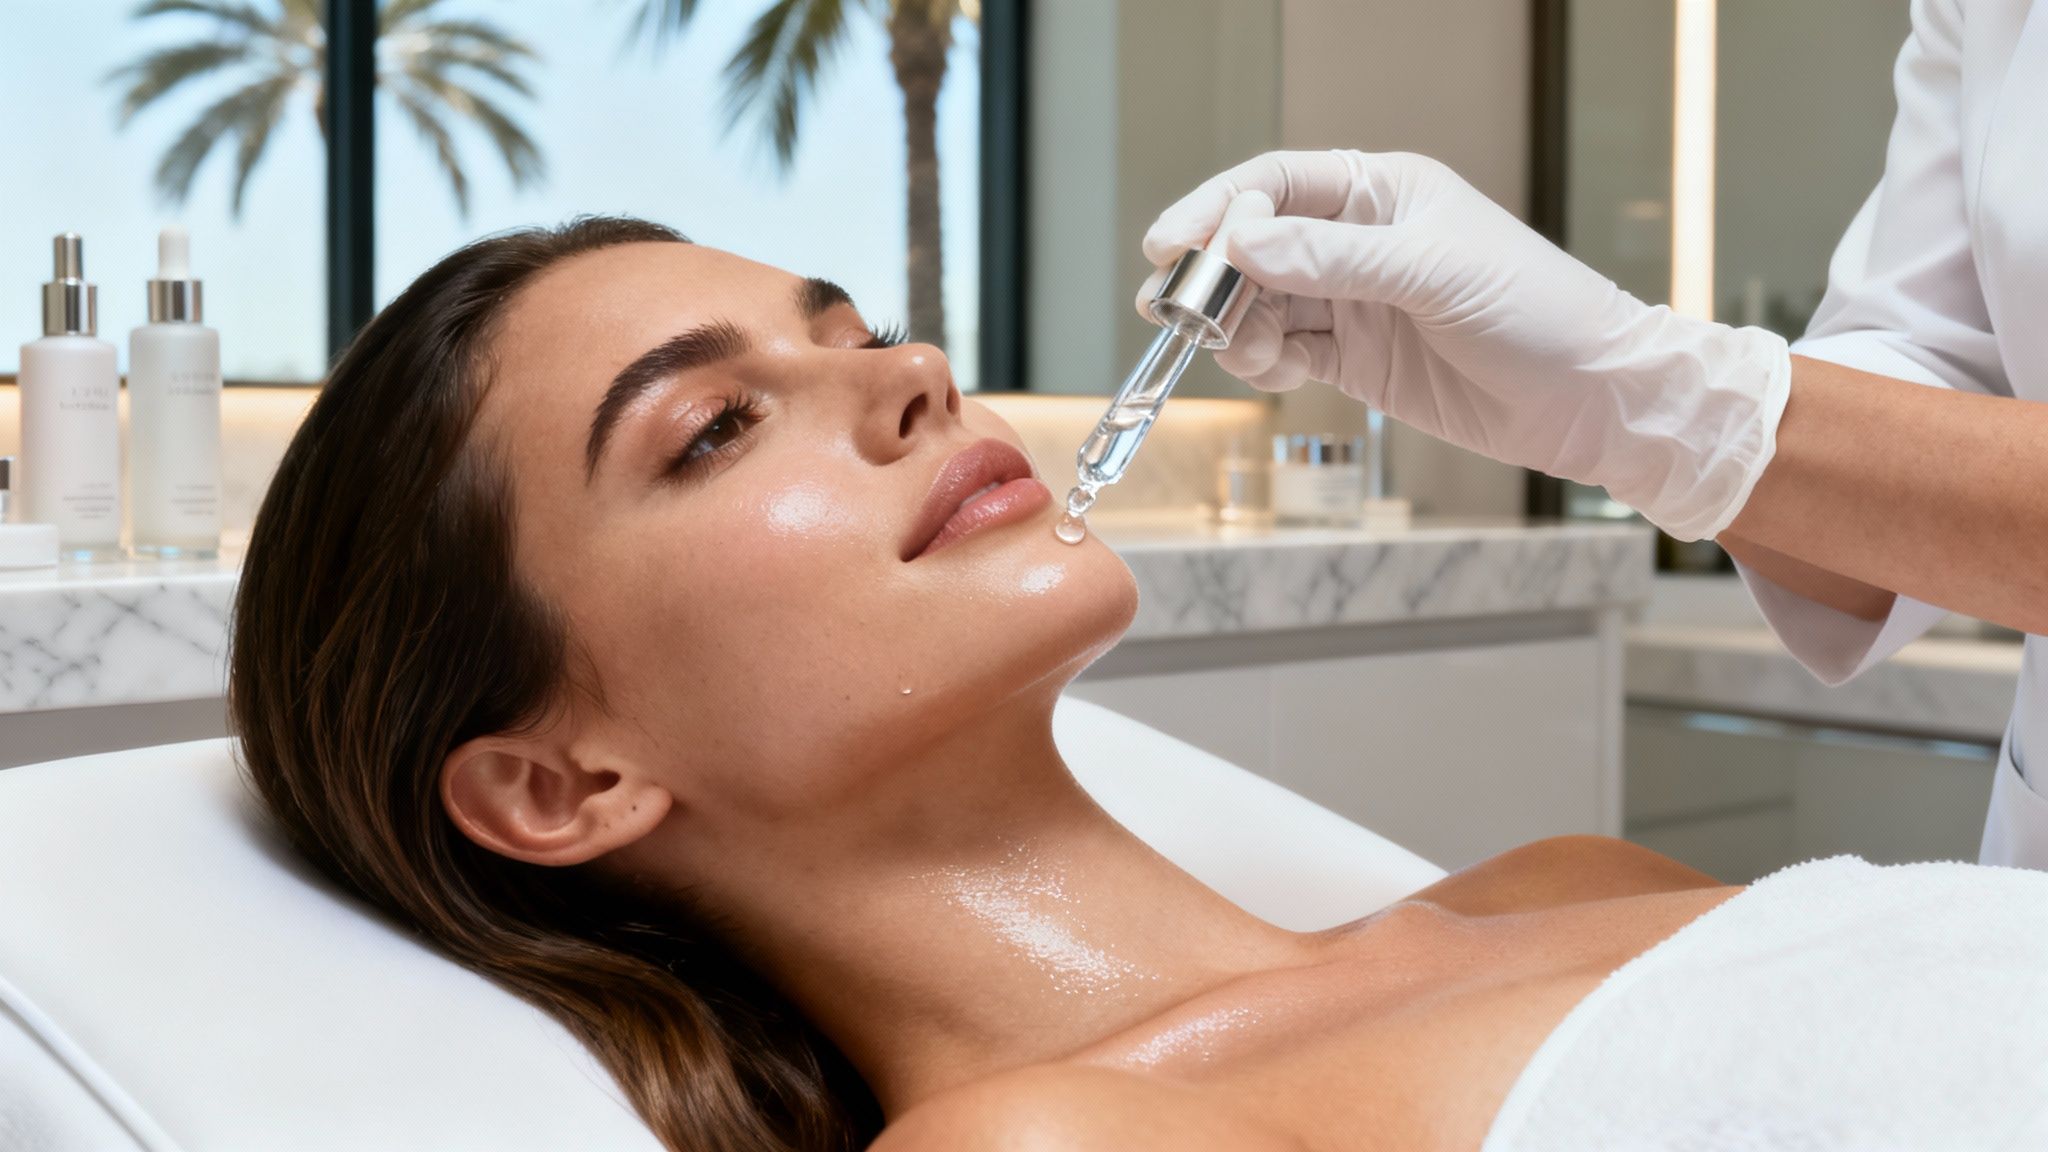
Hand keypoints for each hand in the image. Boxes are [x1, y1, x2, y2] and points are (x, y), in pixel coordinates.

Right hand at [1139, 150, 1790, 540]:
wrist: (1592, 400)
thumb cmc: (1537, 313)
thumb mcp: (1430, 274)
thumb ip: (1332, 258)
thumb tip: (1243, 241)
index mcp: (1383, 191)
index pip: (1277, 184)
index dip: (1217, 210)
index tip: (1171, 246)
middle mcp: (1361, 241)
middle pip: (1255, 246)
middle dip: (1215, 277)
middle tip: (1186, 314)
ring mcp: (1355, 302)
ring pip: (1261, 304)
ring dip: (1235, 327)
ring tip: (1245, 352)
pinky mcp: (1356, 359)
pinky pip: (1282, 351)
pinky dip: (1263, 361)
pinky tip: (1275, 372)